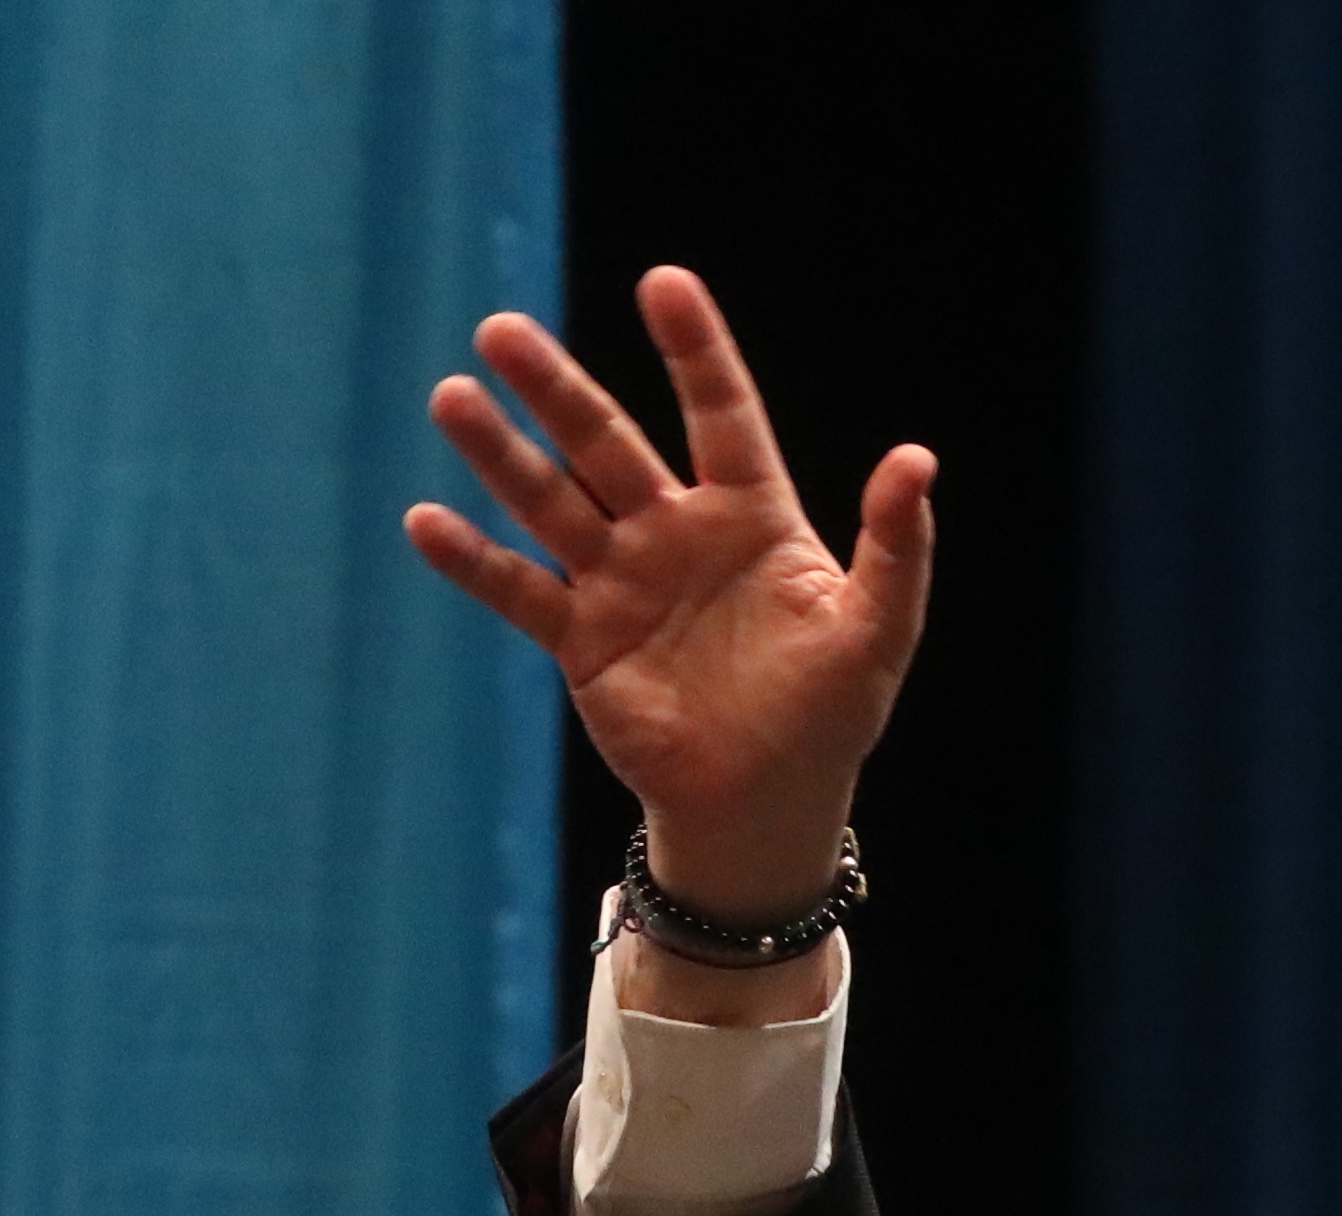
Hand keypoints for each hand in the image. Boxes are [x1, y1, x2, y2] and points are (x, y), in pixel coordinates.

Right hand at [406, 266, 934, 921]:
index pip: (720, 414)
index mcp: (751, 514)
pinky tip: (425, 521)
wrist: (766, 806)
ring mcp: (622, 581)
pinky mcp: (582, 640)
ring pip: (552, 501)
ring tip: (452, 398)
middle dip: (557, 389)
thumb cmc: (830, 714)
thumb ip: (895, 546)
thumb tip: (916, 458)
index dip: (693, 351)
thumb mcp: (876, 630)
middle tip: (502, 330)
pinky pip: (521, 592)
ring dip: (500, 455)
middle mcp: (676, 531)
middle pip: (607, 444)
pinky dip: (474, 562)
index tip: (662, 283)